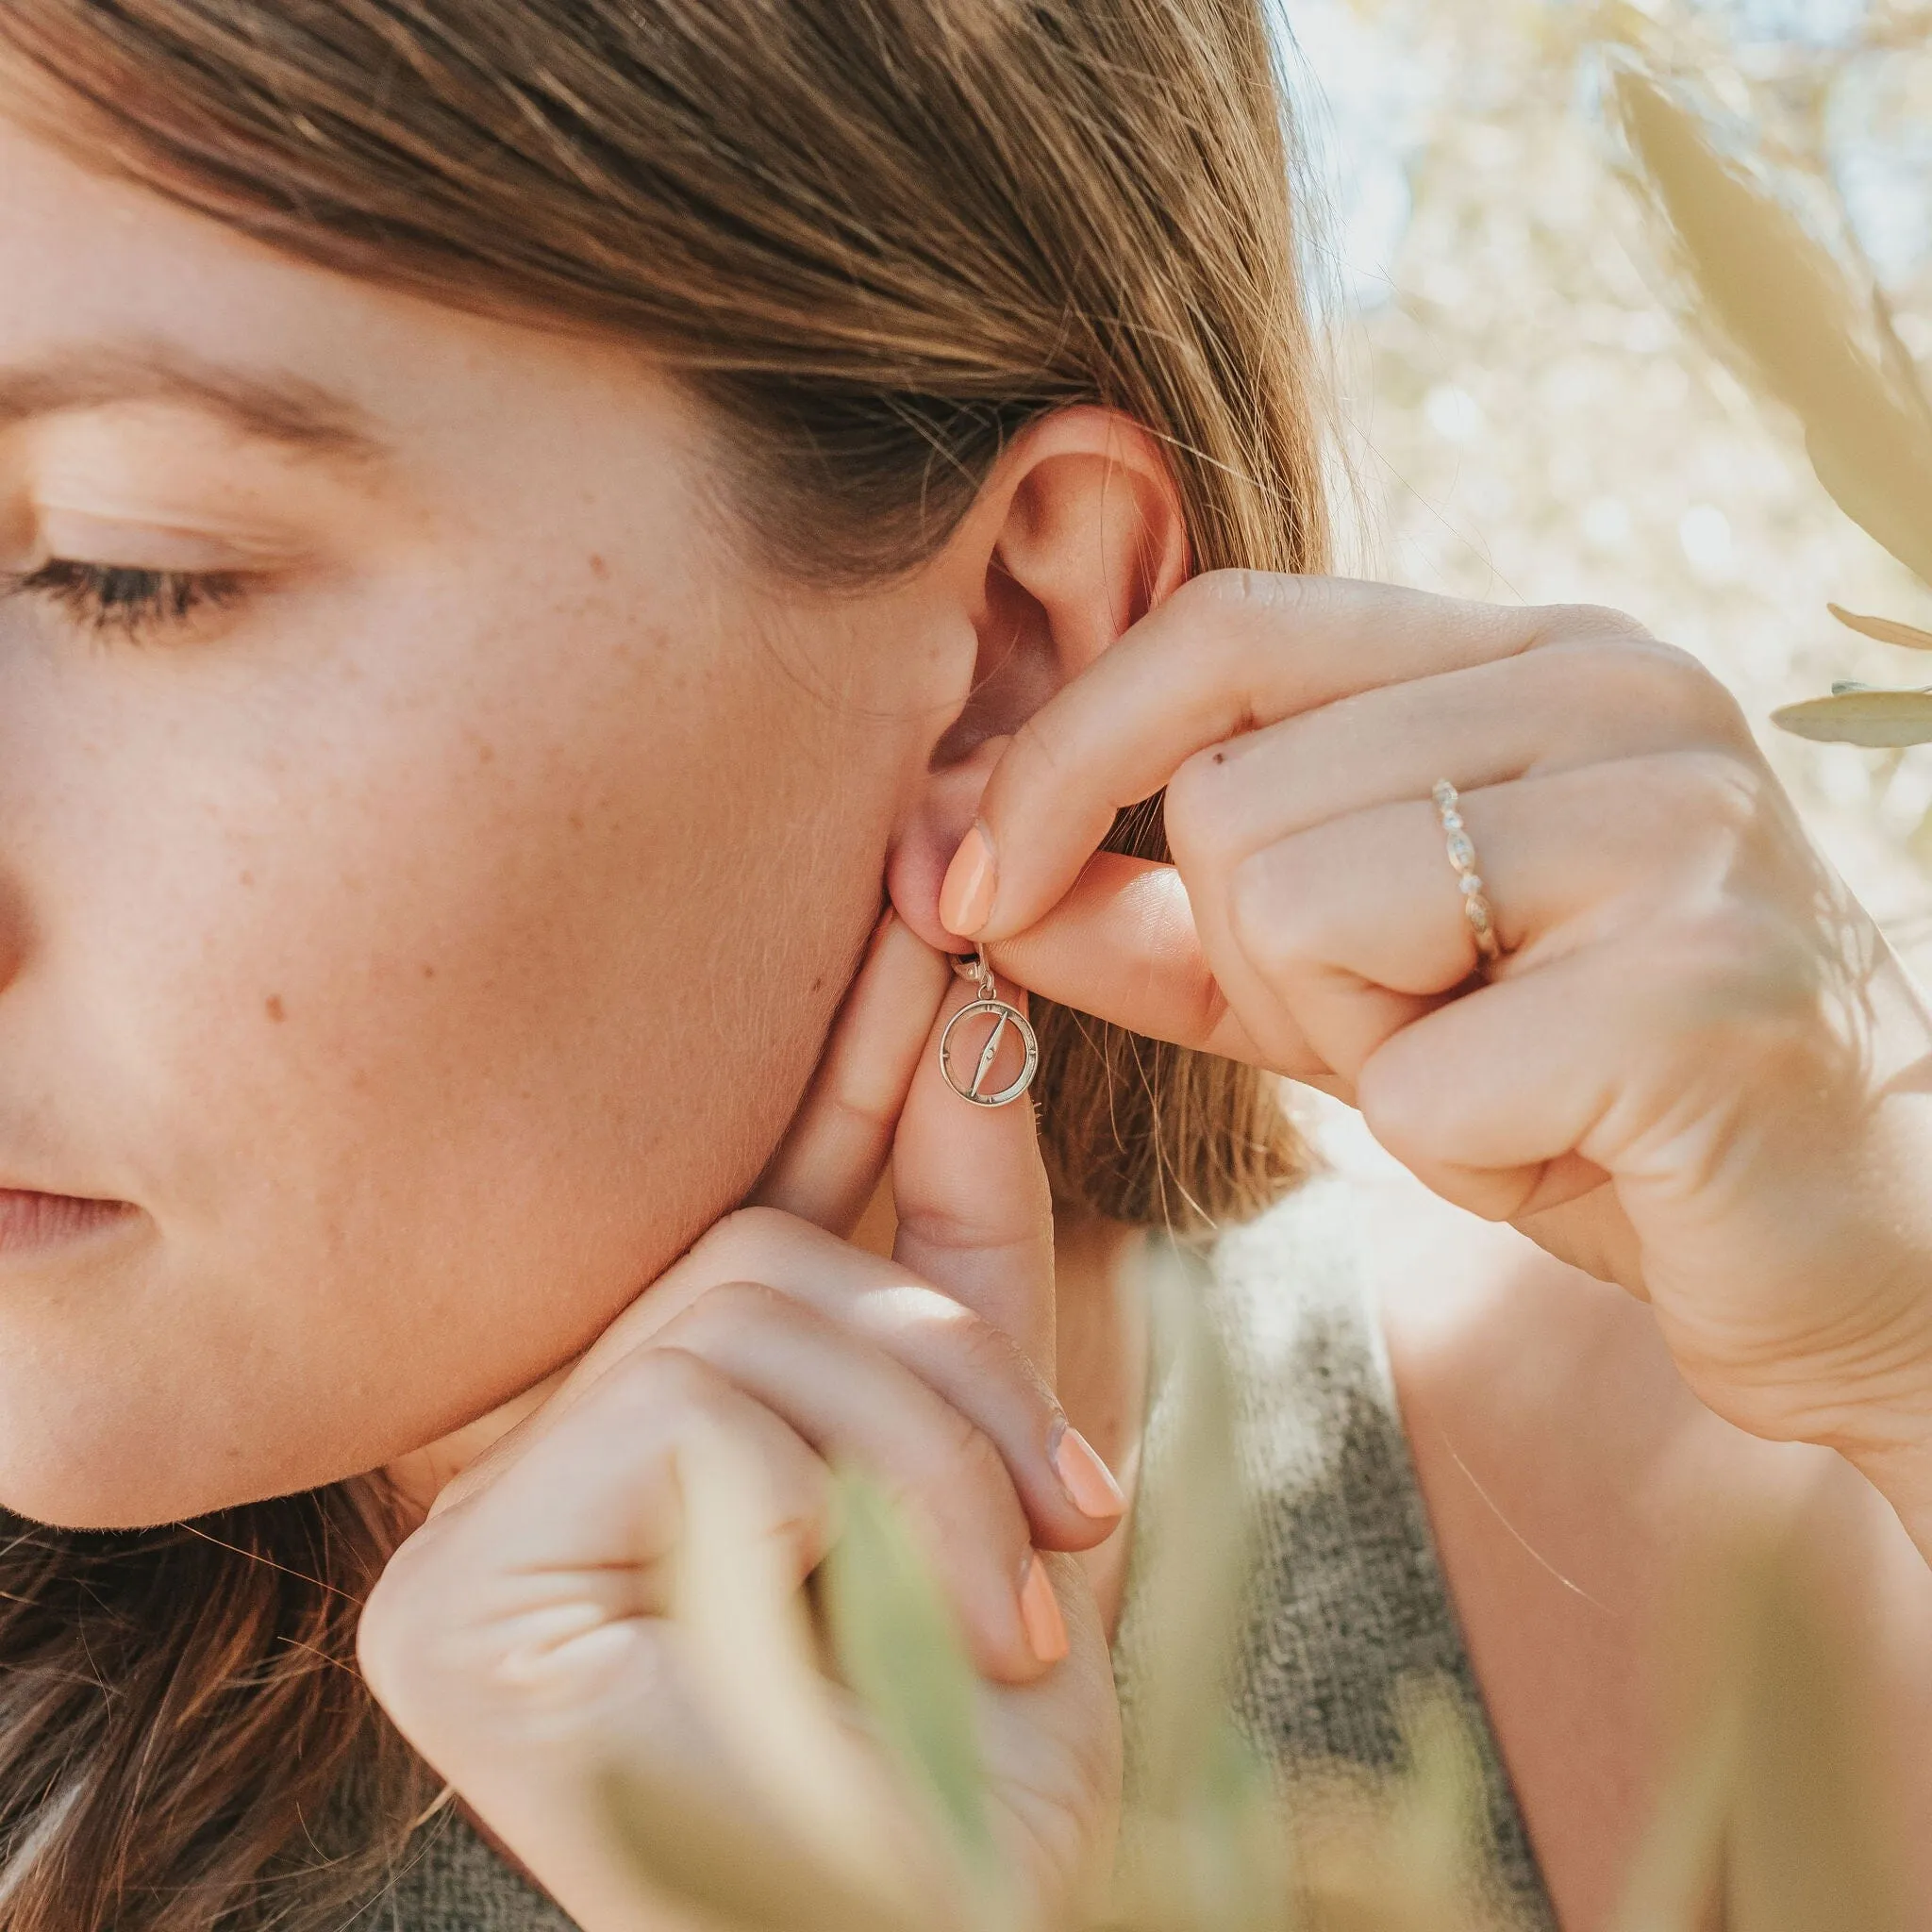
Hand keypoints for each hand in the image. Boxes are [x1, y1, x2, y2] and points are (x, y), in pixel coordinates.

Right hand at [358, 911, 1127, 1929]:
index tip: (934, 914)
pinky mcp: (449, 1603)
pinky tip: (880, 1639)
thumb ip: (967, 1239)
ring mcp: (472, 1523)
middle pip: (748, 1244)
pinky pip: (690, 1409)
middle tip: (1071, 1506)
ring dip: (927, 1445)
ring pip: (734, 1305)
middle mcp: (527, 1453)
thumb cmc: (982, 1729)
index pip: (744, 1201)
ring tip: (1012, 1607)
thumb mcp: (1000, 1445)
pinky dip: (843, 1506)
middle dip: (946, 1352)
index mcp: (646, 1418)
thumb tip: (970, 1010)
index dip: (843, 1060)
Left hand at [947, 571, 1931, 1499]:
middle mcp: (1620, 690)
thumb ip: (1166, 923)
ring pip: (1297, 913)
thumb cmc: (1577, 1096)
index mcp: (1532, 656)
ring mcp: (1682, 821)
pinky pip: (1415, 1079)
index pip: (1226, 626)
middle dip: (1269, 970)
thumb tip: (960, 868)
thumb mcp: (1344, 990)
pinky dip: (1452, 1150)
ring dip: (1358, 1052)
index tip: (971, 883)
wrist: (1835, 1241)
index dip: (1064, 753)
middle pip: (1232, 802)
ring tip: (1499, 1077)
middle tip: (1421, 1036)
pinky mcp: (1707, 986)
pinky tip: (1572, 1146)